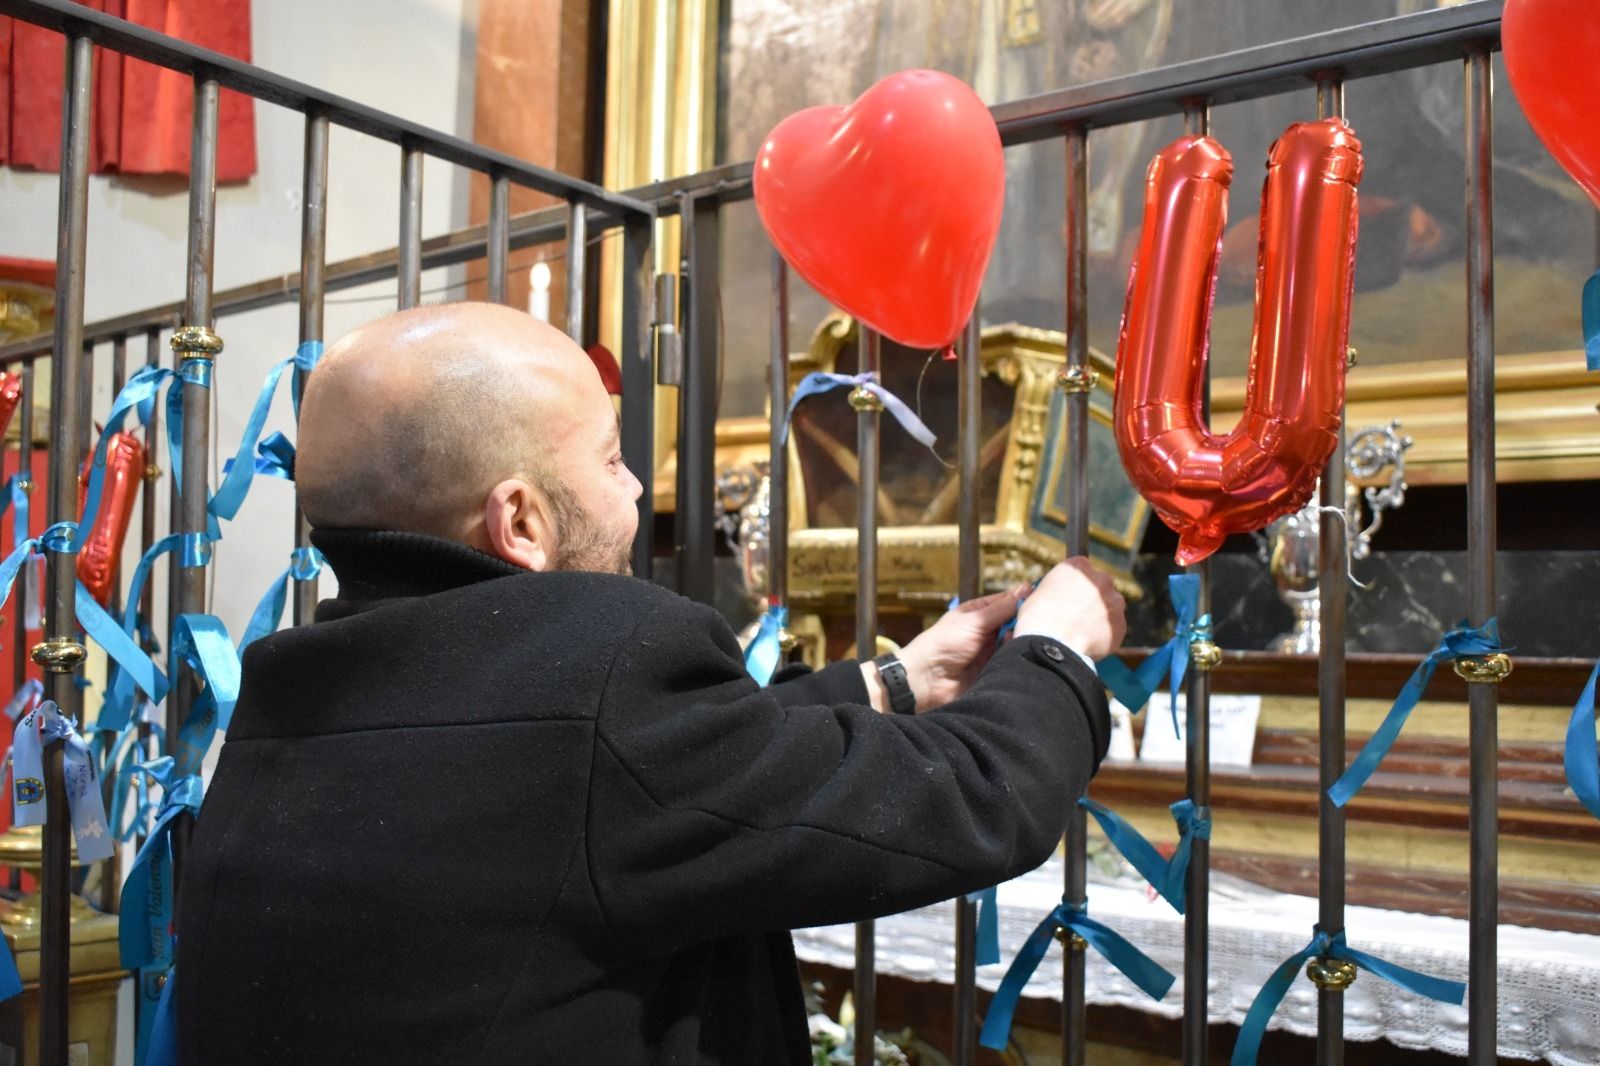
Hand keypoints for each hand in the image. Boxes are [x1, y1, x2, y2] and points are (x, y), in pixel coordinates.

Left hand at [892, 585, 1030, 709]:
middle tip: (1036, 621)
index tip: (1043, 597)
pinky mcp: (994, 671)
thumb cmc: (943, 643)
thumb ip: (1001, 608)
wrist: (927, 680)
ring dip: (1021, 640)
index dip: (1024, 598)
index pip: (1007, 601)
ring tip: (1024, 637)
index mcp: (978, 613)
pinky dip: (1017, 658)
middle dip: (1025, 621)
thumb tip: (1025, 588)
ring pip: (1016, 643)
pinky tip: (1021, 654)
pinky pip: (1012, 661)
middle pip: (1015, 623)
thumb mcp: (974, 621)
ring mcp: (991, 651)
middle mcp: (986, 631)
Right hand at [1014, 558, 1126, 659]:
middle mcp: (1100, 579)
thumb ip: (1053, 591)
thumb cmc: (1036, 620)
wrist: (1051, 644)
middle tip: (1076, 616)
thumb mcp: (1036, 594)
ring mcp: (1114, 601)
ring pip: (1110, 608)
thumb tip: (1050, 597)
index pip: (1082, 570)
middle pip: (1100, 586)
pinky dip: (1104, 636)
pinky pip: (1113, 630)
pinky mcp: (1120, 624)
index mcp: (1078, 566)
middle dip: (1092, 599)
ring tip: (1079, 633)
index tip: (1070, 596)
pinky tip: (1087, 644)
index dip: (1075, 585)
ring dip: (1099, 617)